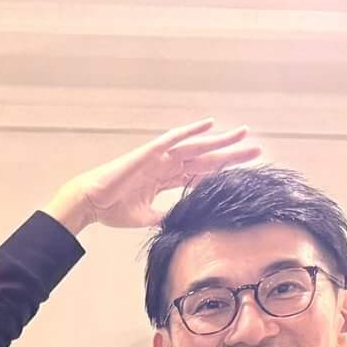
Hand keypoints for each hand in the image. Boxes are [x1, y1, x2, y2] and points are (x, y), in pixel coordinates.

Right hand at [43, 121, 263, 233]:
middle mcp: (166, 164)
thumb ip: (166, 215)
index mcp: (166, 178)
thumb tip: (184, 221)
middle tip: (256, 151)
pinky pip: (173, 139)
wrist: (90, 203)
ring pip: (196, 146)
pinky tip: (209, 125)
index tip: (246, 171)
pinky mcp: (148, 153)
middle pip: (205, 157)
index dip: (223, 171)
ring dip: (219, 140)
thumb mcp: (147, 216)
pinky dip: (190, 131)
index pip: (201, 173)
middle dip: (230, 154)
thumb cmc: (112, 208)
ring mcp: (159, 157)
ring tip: (243, 134)